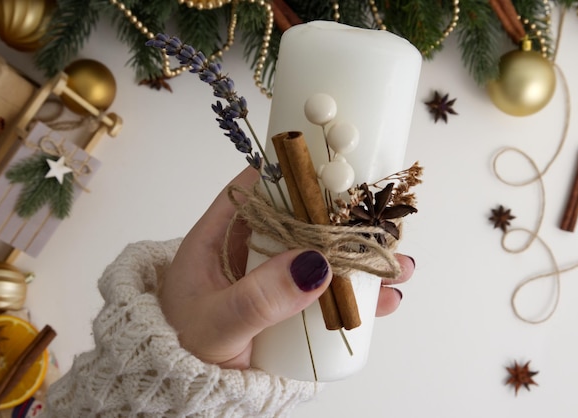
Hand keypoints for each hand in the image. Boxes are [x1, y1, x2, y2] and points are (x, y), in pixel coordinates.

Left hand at [160, 167, 414, 368]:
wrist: (182, 393)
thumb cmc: (181, 351)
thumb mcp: (218, 324)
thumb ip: (259, 298)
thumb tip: (317, 263)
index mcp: (216, 241)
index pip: (251, 192)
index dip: (286, 175)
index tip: (325, 168)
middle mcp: (246, 254)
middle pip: (297, 222)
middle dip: (339, 220)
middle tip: (376, 221)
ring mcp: (270, 281)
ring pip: (319, 257)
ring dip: (357, 258)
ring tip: (396, 264)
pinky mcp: (287, 309)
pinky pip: (326, 294)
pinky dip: (357, 296)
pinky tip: (386, 300)